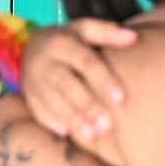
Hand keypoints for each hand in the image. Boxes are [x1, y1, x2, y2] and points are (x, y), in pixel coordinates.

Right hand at [20, 18, 138, 139]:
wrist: (33, 46)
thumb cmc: (71, 41)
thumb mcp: (86, 29)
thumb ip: (109, 33)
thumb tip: (135, 37)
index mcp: (64, 43)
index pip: (86, 62)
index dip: (104, 80)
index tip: (122, 99)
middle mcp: (47, 61)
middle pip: (68, 85)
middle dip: (88, 106)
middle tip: (108, 126)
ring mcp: (35, 80)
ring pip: (53, 101)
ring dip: (73, 118)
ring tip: (93, 135)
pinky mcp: (29, 95)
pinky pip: (38, 110)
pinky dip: (51, 122)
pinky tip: (67, 133)